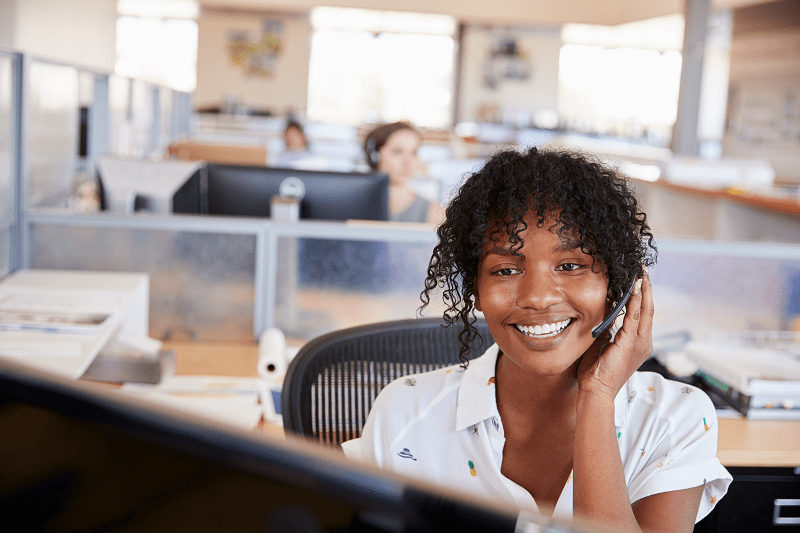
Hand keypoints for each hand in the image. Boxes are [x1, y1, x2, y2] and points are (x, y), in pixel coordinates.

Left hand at [576, 270, 653, 399]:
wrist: (595, 391)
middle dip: (646, 286)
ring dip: (642, 289)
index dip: (643, 292)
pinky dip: (635, 302)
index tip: (639, 275)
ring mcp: (639, 343)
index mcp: (638, 342)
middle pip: (649, 307)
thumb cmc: (596, 371)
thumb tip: (604, 308)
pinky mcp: (629, 344)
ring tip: (640, 272)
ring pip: (645, 310)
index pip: (644, 312)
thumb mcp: (603, 342)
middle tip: (642, 267)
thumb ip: (607, 326)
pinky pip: (634, 318)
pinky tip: (634, 288)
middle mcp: (643, 342)